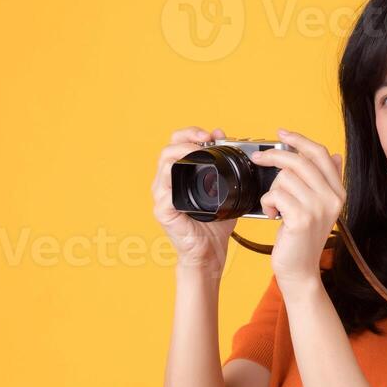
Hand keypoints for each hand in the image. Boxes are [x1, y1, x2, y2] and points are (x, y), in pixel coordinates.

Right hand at [151, 126, 237, 274]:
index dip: (190, 133)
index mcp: (177, 176)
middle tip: (206, 139)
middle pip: (167, 150)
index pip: (175, 145)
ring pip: (164, 166)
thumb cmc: (214, 225)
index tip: (210, 134)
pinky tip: (194, 181)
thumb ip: (224, 167)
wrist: (209, 253)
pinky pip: (166, 194)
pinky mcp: (163, 212)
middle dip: (186, 139)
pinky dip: (179, 183)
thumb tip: (225, 139)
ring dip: (182, 155)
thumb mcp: (223, 191)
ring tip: (199, 152)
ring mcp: (161, 197)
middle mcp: (165, 184)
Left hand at [250, 129, 345, 288]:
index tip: (281, 133)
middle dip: (274, 156)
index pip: (320, 153)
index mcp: (338, 192)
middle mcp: (332, 198)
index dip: (299, 139)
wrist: (300, 270)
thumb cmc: (302, 238)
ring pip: (284, 177)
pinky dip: (267, 203)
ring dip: (271, 190)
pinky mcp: (301, 218)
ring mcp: (318, 208)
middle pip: (299, 160)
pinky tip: (271, 215)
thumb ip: (326, 181)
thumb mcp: (319, 207)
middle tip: (259, 159)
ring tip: (274, 205)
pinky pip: (276, 194)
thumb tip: (335, 155)